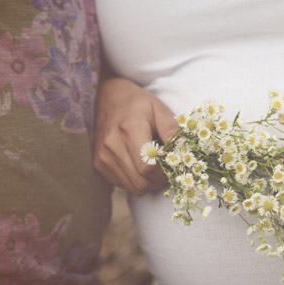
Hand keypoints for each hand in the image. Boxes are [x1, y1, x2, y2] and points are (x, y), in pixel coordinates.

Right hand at [93, 77, 178, 195]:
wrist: (109, 97)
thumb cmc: (138, 103)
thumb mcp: (159, 109)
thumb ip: (172, 130)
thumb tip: (185, 151)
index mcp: (129, 130)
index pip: (148, 167)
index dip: (164, 173)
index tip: (173, 165)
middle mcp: (112, 146)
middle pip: (141, 182)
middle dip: (159, 180)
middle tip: (166, 168)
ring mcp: (103, 157)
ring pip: (133, 187)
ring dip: (148, 182)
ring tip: (153, 164)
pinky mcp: (99, 164)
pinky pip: (123, 184)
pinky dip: (136, 180)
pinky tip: (139, 164)